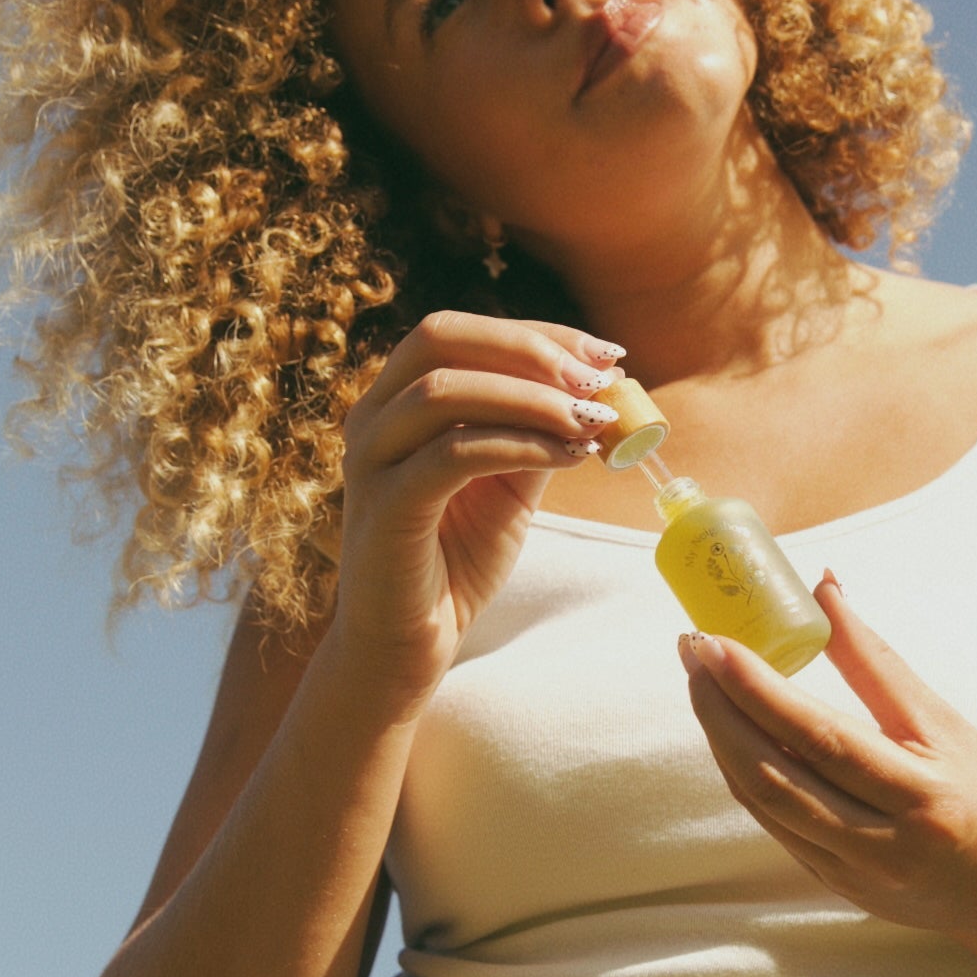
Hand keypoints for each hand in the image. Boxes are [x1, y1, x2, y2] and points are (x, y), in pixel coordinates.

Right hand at [330, 309, 625, 699]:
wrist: (410, 642)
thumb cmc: (455, 559)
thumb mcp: (508, 483)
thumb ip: (537, 433)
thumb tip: (598, 391)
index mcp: (397, 400)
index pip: (463, 333)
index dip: (537, 334)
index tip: (605, 355)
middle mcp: (372, 416)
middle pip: (441, 338)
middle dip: (527, 348)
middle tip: (596, 379)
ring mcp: (370, 458)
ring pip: (446, 391)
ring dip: (532, 398)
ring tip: (594, 420)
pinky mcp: (383, 505)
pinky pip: (454, 453)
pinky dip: (520, 444)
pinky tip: (569, 457)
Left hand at [680, 575, 976, 936]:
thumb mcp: (946, 723)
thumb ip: (878, 663)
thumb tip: (823, 589)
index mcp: (921, 795)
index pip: (819, 737)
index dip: (756, 689)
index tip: (714, 641)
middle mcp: (883, 845)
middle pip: (774, 775)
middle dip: (720, 709)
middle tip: (694, 650)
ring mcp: (854, 874)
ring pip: (763, 804)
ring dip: (721, 741)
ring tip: (703, 683)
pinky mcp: (837, 887)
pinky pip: (774, 825)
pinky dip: (745, 775)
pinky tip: (731, 733)